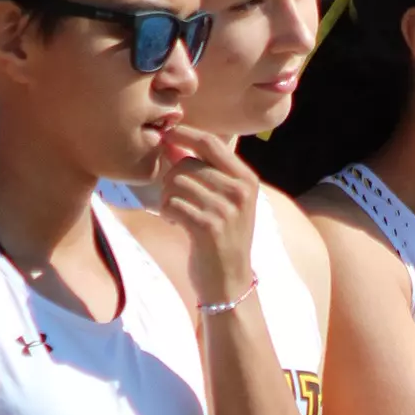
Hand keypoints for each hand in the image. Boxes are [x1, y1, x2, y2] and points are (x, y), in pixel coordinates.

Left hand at [158, 127, 258, 305]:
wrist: (229, 280)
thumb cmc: (222, 237)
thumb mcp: (226, 200)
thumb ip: (205, 171)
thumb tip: (170, 141)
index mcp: (246, 179)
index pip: (211, 143)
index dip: (185, 134)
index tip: (167, 134)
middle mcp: (240, 191)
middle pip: (187, 164)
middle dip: (171, 179)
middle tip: (176, 198)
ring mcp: (225, 209)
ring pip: (176, 183)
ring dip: (168, 197)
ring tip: (178, 212)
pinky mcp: (208, 227)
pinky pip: (172, 204)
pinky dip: (168, 213)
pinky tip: (177, 223)